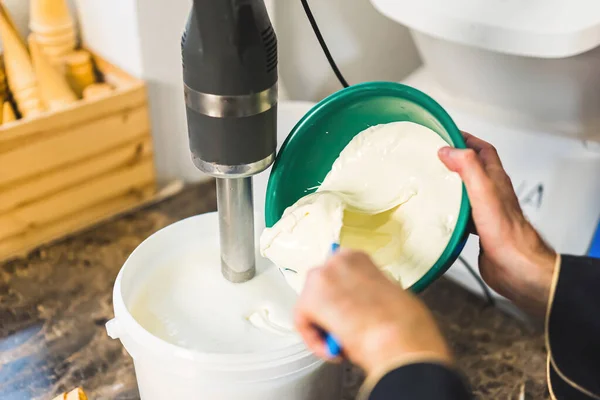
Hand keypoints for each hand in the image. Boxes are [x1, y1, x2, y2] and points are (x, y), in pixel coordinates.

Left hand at [294, 249, 451, 373]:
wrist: (399, 336)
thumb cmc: (405, 322)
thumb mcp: (389, 294)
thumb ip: (367, 292)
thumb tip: (361, 305)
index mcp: (356, 256)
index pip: (338, 274)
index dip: (343, 297)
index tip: (349, 311)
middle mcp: (335, 261)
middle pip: (321, 287)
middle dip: (329, 310)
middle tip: (342, 329)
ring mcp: (321, 278)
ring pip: (310, 303)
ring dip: (322, 324)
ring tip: (341, 341)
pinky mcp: (308, 301)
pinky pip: (302, 322)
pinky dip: (314, 339)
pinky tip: (333, 349)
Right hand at [438, 132, 556, 315]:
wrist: (516, 267)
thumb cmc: (507, 234)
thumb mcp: (484, 192)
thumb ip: (468, 167)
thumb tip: (449, 149)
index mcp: (495, 180)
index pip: (483, 150)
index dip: (466, 139)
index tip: (447, 133)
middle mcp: (492, 193)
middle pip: (475, 168)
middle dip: (456, 158)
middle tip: (436, 155)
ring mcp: (486, 211)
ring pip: (467, 190)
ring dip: (452, 183)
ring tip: (433, 179)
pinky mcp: (479, 229)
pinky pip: (463, 212)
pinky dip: (451, 208)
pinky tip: (441, 213)